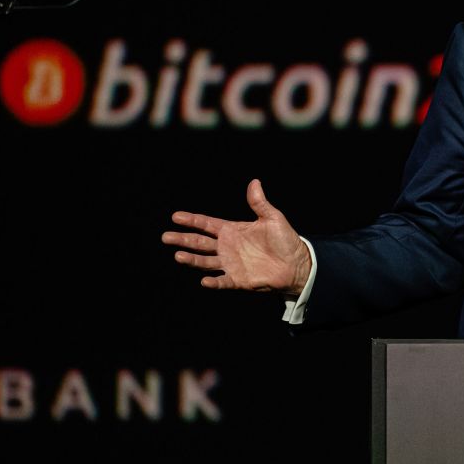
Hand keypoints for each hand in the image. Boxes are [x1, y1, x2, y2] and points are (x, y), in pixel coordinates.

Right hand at [162, 179, 311, 293]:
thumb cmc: (285, 240)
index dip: (192, 220)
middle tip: (166, 237)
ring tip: (178, 256)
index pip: (207, 224)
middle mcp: (227, 247)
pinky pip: (223, 281)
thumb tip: (255, 182)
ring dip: (192, 259)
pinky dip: (214, 281)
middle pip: (200, 243)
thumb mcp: (272, 218)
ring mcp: (231, 264)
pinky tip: (204, 280)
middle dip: (183, 239)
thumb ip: (259, 203)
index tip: (175, 217)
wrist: (297, 263)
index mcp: (232, 230)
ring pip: (206, 261)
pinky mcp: (238, 280)